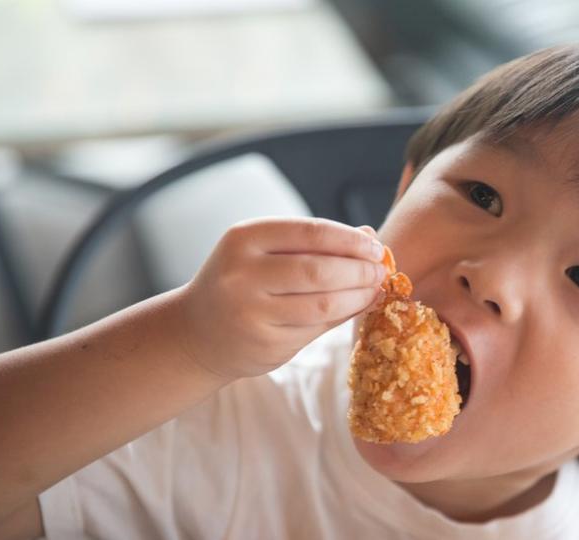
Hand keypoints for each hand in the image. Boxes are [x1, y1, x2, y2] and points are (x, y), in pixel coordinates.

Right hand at [175, 217, 385, 379]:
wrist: (198, 333)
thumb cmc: (242, 282)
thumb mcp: (266, 251)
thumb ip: (314, 244)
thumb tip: (369, 236)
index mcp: (245, 238)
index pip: (310, 233)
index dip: (350, 240)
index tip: (374, 246)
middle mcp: (243, 274)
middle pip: (319, 271)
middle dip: (359, 270)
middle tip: (380, 270)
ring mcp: (252, 312)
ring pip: (323, 305)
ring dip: (358, 297)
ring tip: (374, 289)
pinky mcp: (265, 344)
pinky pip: (317, 329)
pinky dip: (344, 317)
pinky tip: (357, 307)